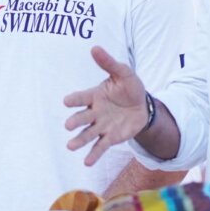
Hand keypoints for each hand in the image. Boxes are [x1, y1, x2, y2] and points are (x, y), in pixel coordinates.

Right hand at [64, 47, 148, 165]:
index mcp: (95, 95)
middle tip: (69, 126)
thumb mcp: (124, 73)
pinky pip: (100, 146)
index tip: (66, 101)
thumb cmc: (130, 87)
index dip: (75, 99)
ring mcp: (101, 126)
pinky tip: (87, 162)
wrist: (143, 106)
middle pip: (82, 117)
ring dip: (79, 140)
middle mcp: (95, 112)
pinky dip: (93, 154)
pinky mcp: (110, 137)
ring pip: (88, 134)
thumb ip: (109, 63)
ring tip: (71, 147)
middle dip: (75, 121)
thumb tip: (94, 48)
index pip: (82, 97)